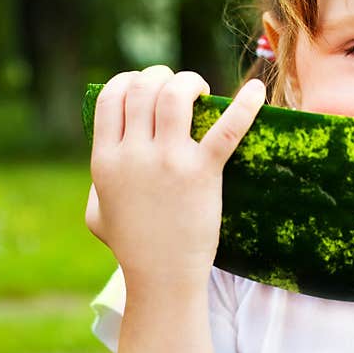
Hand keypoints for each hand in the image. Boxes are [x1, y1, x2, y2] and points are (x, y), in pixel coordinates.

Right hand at [85, 65, 265, 282]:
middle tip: (182, 89)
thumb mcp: (97, 211)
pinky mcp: (202, 173)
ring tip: (202, 91)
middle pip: (144, 87)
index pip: (111, 95)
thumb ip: (98, 178)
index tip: (147, 85)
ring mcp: (168, 162)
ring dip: (190, 82)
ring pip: (175, 95)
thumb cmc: (132, 245)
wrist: (162, 276)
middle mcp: (133, 154)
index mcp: (105, 159)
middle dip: (162, 76)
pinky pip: (226, 129)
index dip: (130, 80)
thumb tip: (112, 151)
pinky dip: (244, 105)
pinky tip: (256, 90)